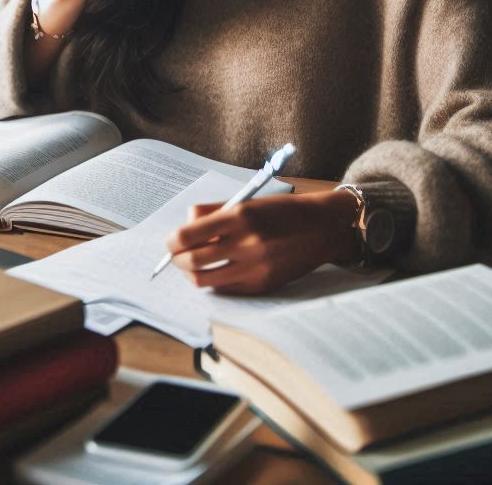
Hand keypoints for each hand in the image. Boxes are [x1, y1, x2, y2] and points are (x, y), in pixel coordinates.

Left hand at [165, 190, 360, 294]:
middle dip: (176, 260)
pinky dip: (213, 282)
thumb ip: (213, 212)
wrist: (321, 228)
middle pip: (192, 261)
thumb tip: (185, 225)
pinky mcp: (261, 285)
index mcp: (240, 216)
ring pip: (204, 280)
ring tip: (191, 266)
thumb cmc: (281, 211)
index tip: (170, 242)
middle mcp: (246, 243)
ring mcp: (254, 267)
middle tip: (175, 256)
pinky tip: (215, 272)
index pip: (188, 235)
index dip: (172, 241)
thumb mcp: (247, 201)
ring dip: (191, 274)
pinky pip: (225, 289)